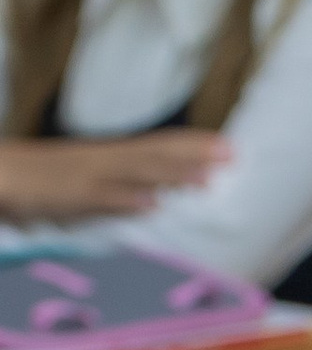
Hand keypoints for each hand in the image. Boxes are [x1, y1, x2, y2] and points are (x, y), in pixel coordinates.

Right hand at [0, 131, 231, 222]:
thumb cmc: (41, 180)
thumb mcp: (86, 181)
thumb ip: (119, 189)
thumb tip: (155, 200)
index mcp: (108, 155)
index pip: (157, 145)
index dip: (193, 145)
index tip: (230, 145)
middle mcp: (103, 160)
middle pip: (155, 154)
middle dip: (194, 155)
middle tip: (233, 155)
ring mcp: (87, 176)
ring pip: (135, 173)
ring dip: (171, 175)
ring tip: (206, 180)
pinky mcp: (68, 195)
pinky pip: (99, 198)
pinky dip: (125, 200)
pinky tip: (151, 205)